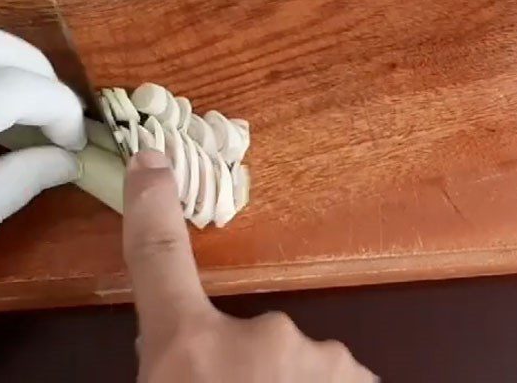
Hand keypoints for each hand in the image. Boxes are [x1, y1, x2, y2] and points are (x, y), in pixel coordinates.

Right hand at [123, 151, 377, 381]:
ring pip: (301, 365)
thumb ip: (173, 360)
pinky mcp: (366, 382)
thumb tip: (176, 348)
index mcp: (191, 348)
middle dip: (248, 368)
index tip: (150, 157)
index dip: (153, 204)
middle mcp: (261, 337)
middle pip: (253, 336)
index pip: (159, 257)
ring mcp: (324, 361)